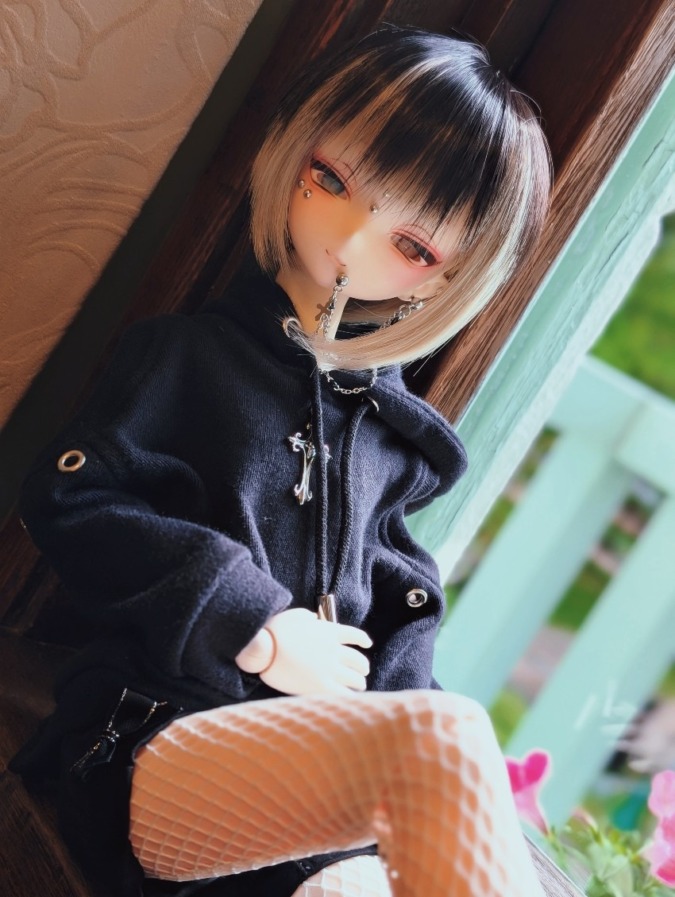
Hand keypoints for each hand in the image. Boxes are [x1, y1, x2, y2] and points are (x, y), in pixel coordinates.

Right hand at [258, 608, 372, 695]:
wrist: (263, 647)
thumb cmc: (275, 630)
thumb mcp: (296, 615)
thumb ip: (309, 618)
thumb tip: (314, 619)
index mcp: (329, 631)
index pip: (354, 635)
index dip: (363, 640)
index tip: (367, 644)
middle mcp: (334, 650)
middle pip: (358, 660)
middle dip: (362, 666)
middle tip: (363, 671)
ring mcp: (329, 669)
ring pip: (355, 678)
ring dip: (360, 682)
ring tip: (359, 686)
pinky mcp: (321, 686)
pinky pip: (344, 694)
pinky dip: (351, 696)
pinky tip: (352, 699)